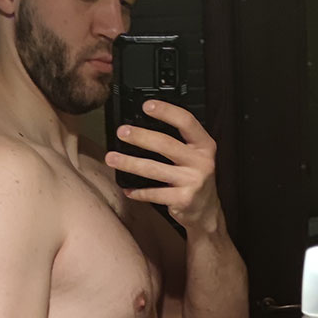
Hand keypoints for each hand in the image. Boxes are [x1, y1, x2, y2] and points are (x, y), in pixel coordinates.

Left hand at [104, 99, 220, 230]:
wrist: (206, 212)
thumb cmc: (194, 179)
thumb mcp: (194, 157)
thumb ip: (178, 142)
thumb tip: (142, 126)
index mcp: (204, 146)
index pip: (186, 122)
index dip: (166, 111)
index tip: (147, 105)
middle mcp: (201, 162)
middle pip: (166, 144)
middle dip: (140, 137)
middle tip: (121, 132)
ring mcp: (193, 181)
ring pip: (154, 169)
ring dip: (129, 163)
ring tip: (111, 158)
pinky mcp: (182, 200)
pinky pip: (153, 193)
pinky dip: (138, 191)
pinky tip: (126, 188)